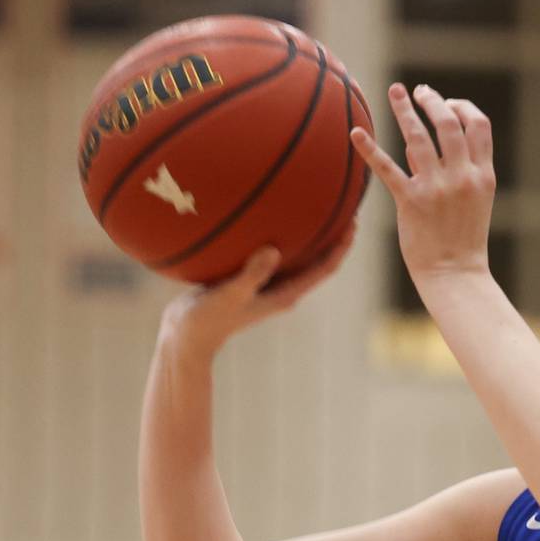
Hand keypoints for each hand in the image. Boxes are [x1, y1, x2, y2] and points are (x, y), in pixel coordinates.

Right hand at [159, 220, 355, 356]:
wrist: (187, 336)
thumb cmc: (208, 320)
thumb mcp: (230, 294)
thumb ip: (251, 274)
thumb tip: (273, 250)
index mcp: (286, 295)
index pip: (324, 269)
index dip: (341, 247)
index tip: (353, 223)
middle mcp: (282, 289)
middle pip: (317, 260)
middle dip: (331, 235)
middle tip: (342, 205)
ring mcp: (266, 284)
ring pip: (295, 256)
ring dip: (307, 234)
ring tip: (312, 204)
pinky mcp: (249, 279)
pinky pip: (269, 253)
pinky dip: (275, 236)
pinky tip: (267, 214)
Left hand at [349, 83, 494, 286]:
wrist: (455, 274)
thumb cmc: (463, 239)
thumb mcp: (473, 201)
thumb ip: (455, 170)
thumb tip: (422, 146)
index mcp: (483, 175)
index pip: (478, 126)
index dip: (462, 107)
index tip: (448, 102)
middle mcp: (462, 177)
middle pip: (449, 123)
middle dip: (433, 101)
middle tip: (419, 91)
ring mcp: (436, 188)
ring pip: (419, 137)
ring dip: (405, 110)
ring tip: (395, 91)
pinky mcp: (411, 201)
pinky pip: (387, 168)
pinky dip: (369, 148)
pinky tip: (355, 133)